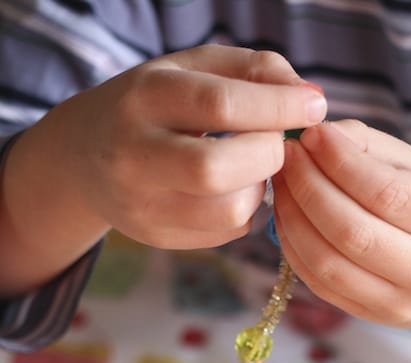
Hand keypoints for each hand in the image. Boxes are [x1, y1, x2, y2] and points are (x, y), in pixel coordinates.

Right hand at [0, 46, 326, 291]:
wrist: (86, 155)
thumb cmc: (156, 103)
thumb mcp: (194, 69)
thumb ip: (254, 71)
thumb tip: (310, 99)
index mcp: (145, 97)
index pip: (219, 105)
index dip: (277, 108)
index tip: (314, 107)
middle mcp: (135, 155)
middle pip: (217, 169)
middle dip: (267, 155)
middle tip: (275, 143)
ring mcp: (143, 204)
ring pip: (229, 211)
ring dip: (260, 189)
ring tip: (252, 168)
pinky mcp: (157, 236)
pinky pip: (227, 233)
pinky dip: (247, 211)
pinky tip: (233, 189)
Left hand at [272, 120, 410, 362]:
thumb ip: (371, 148)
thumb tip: (316, 139)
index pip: (388, 194)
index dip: (341, 163)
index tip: (312, 135)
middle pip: (353, 232)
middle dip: (309, 188)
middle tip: (287, 156)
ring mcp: (399, 304)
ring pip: (329, 263)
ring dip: (294, 218)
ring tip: (282, 183)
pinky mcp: (370, 317)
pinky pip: (319, 283)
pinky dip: (294, 247)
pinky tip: (287, 216)